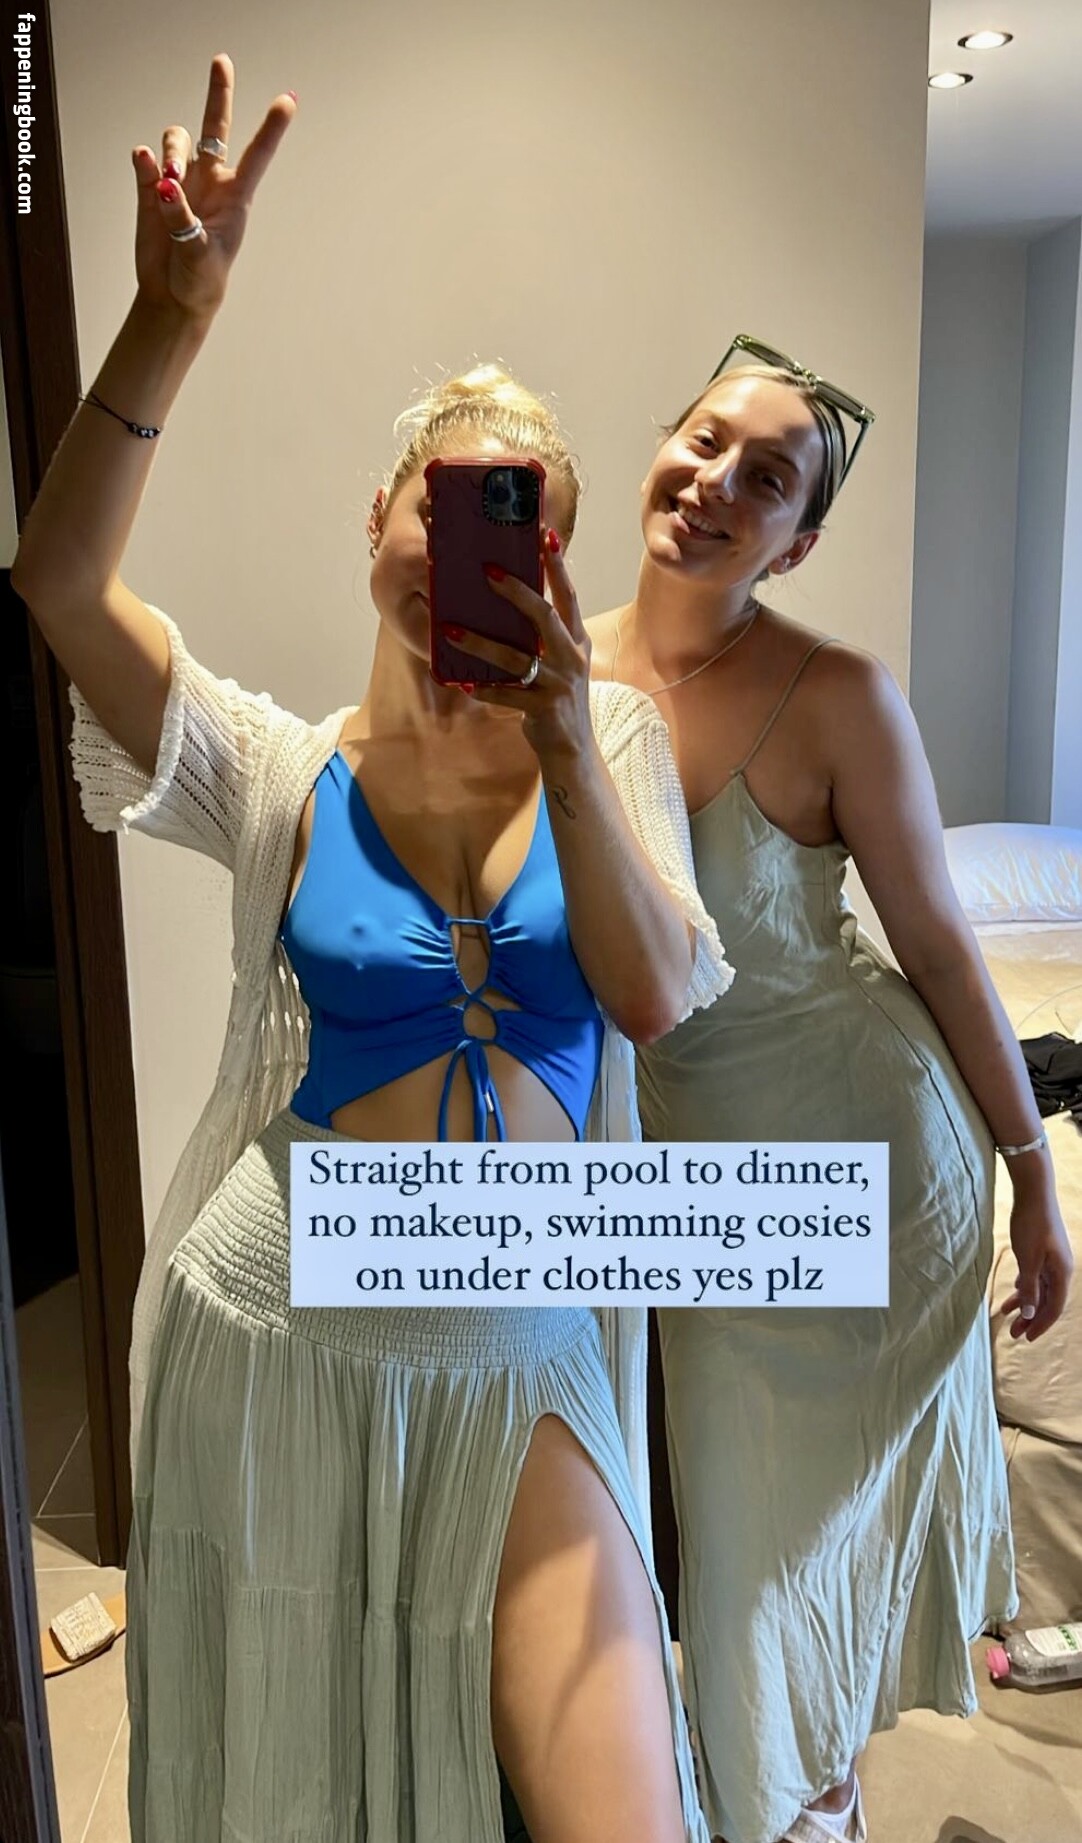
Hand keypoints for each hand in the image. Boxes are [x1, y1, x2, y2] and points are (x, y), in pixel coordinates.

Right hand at [132, 53, 294, 323]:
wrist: (172, 297)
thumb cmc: (200, 281)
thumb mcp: (200, 255)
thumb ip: (181, 217)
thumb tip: (164, 182)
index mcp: (235, 197)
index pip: (256, 155)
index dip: (271, 127)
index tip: (288, 100)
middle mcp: (210, 181)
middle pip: (215, 126)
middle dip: (218, 93)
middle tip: (221, 61)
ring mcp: (181, 182)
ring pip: (177, 140)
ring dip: (172, 151)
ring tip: (170, 180)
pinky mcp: (151, 189)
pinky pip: (146, 161)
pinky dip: (145, 160)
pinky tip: (146, 166)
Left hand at [446, 532, 593, 763]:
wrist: (573, 749)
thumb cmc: (557, 699)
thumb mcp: (559, 663)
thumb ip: (543, 637)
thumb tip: (507, 604)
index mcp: (576, 640)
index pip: (567, 595)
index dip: (557, 566)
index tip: (545, 535)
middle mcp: (571, 657)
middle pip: (544, 616)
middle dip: (517, 592)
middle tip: (488, 572)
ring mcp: (559, 683)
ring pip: (515, 658)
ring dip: (480, 644)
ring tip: (450, 630)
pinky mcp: (543, 708)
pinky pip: (506, 696)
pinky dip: (483, 690)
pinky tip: (462, 683)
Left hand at [1001, 1189, 1073, 1339]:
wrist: (1034, 1191)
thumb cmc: (1031, 1223)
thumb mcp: (1027, 1259)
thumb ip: (1029, 1287)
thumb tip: (1030, 1314)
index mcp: (1062, 1273)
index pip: (1054, 1307)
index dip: (1040, 1324)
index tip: (1026, 1339)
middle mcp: (1062, 1269)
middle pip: (1047, 1301)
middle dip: (1031, 1318)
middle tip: (1013, 1333)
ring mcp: (1053, 1259)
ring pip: (1040, 1289)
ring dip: (1025, 1303)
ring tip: (1007, 1315)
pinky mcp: (1044, 1250)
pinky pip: (1036, 1276)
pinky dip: (1025, 1286)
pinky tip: (1015, 1292)